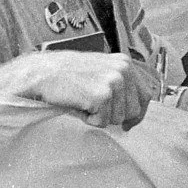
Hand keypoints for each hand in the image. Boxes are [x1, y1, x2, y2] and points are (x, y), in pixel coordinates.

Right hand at [0, 52, 164, 129]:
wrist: (41, 74)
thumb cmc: (68, 77)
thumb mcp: (99, 72)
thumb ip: (119, 84)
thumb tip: (134, 112)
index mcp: (125, 63)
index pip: (145, 95)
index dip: (138, 113)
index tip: (128, 124)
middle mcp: (124, 70)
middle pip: (134, 110)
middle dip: (115, 116)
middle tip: (92, 108)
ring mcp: (114, 81)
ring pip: (119, 118)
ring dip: (100, 117)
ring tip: (83, 101)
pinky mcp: (102, 95)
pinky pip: (103, 122)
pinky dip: (89, 120)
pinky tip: (78, 105)